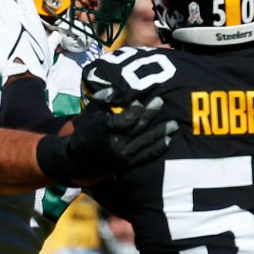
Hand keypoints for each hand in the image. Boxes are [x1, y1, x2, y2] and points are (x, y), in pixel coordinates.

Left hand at [0, 0, 52, 82]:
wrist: (26, 73)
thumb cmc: (38, 64)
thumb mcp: (50, 49)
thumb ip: (52, 41)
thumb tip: (56, 37)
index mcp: (34, 24)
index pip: (27, 2)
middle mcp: (22, 21)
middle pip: (10, 3)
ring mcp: (10, 26)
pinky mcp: (0, 33)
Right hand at [37, 97, 175, 183]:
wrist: (80, 157)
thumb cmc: (87, 130)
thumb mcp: (90, 112)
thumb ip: (102, 99)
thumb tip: (116, 88)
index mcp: (105, 129)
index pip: (126, 119)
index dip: (136, 109)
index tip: (141, 101)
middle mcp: (115, 143)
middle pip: (138, 128)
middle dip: (151, 114)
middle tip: (160, 102)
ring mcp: (122, 155)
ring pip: (146, 142)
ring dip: (161, 132)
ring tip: (174, 124)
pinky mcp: (127, 164)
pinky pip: (146, 156)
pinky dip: (158, 149)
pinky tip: (168, 140)